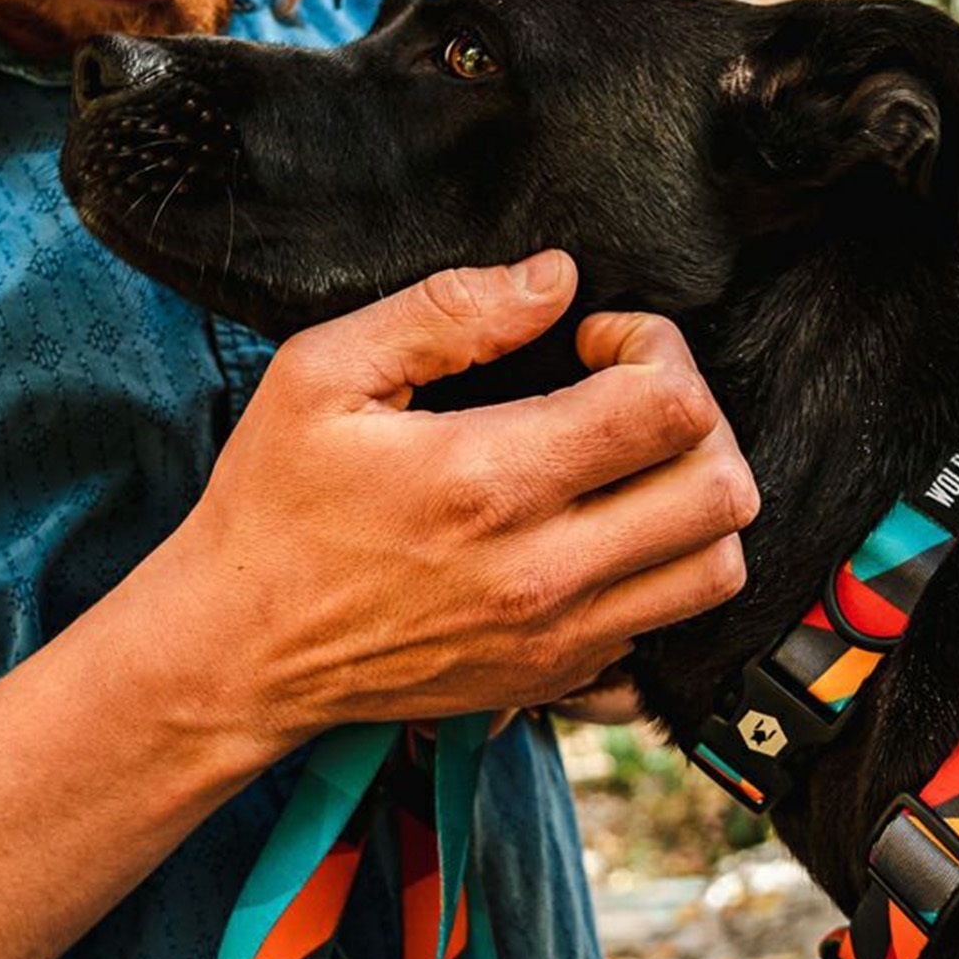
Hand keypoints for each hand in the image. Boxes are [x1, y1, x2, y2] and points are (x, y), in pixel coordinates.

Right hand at [164, 251, 756, 755]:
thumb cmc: (272, 505)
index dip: (654, 347)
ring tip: (629, 463)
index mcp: (486, 481)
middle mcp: (541, 572)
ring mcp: (557, 638)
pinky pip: (669, 625)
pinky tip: (602, 531)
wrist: (236, 651)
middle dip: (697, 415)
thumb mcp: (322, 374)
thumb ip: (446, 313)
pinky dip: (662, 570)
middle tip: (626, 394)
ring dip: (695, 497)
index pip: (669, 407)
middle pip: (722, 489)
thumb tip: (554, 279)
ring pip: (719, 568)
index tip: (594, 340)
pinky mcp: (555, 679)